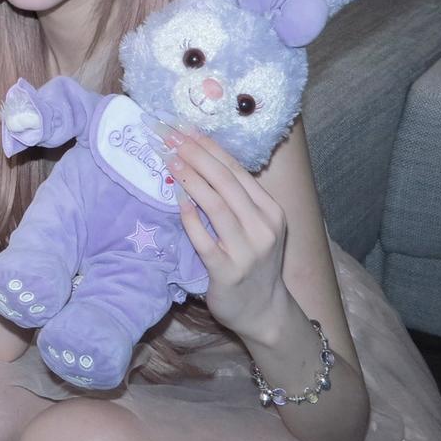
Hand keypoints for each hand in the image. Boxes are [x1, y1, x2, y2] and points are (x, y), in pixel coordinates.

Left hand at [170, 129, 289, 343]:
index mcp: (270, 210)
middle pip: (226, 181)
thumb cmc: (253, 265)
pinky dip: (190, 217)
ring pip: (216, 205)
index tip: (185, 129)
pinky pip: (204, 239)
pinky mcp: (227, 271)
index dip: (209, 147)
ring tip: (169, 159)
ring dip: (190, 178)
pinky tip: (177, 199)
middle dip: (195, 154)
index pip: (237, 170)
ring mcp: (247, 249)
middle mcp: (263, 226)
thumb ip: (236, 202)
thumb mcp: (255, 228)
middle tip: (169, 136)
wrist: (264, 311)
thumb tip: (201, 165)